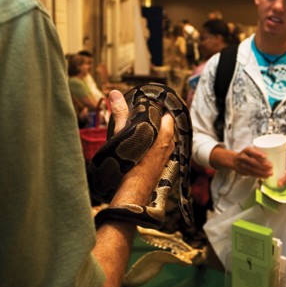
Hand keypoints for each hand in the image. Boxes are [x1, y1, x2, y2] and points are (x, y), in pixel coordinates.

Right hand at [107, 90, 174, 206]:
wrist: (132, 194)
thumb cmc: (128, 165)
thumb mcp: (122, 135)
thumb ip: (120, 113)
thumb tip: (114, 92)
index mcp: (165, 134)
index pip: (167, 113)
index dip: (160, 105)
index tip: (150, 100)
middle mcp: (170, 144)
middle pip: (168, 124)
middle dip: (158, 117)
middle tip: (144, 110)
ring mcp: (168, 155)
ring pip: (165, 137)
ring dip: (157, 130)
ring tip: (143, 124)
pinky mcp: (163, 164)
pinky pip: (163, 147)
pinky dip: (156, 141)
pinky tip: (145, 142)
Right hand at [210, 145, 272, 177]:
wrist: (234, 160)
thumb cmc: (247, 154)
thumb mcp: (251, 150)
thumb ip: (258, 152)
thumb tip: (273, 155)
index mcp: (246, 150)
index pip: (251, 151)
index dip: (257, 154)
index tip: (265, 156)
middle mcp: (243, 157)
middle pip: (253, 162)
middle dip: (262, 165)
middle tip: (271, 166)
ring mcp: (242, 165)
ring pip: (252, 169)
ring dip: (262, 172)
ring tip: (270, 173)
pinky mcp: (243, 172)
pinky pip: (251, 174)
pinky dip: (259, 176)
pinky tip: (265, 177)